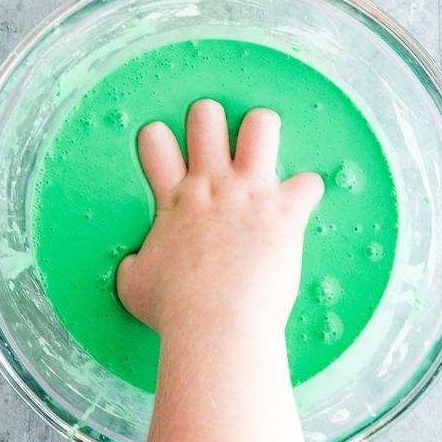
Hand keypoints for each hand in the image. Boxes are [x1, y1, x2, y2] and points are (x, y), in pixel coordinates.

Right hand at [117, 99, 323, 339]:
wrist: (215, 324)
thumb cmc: (174, 311)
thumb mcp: (134, 285)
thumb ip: (134, 265)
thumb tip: (132, 265)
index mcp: (174, 200)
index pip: (155, 141)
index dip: (160, 139)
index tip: (169, 154)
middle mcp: (211, 185)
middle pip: (206, 117)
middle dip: (212, 122)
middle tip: (218, 147)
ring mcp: (250, 193)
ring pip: (260, 126)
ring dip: (263, 135)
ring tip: (264, 153)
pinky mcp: (284, 212)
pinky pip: (309, 182)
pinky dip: (307, 194)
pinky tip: (301, 207)